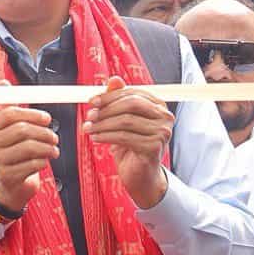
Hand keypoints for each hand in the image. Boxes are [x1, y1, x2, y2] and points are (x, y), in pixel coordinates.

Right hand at [0, 106, 58, 214]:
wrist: (6, 183)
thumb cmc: (10, 153)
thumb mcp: (6, 130)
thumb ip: (7, 107)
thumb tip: (3, 83)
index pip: (10, 114)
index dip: (32, 114)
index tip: (46, 119)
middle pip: (21, 130)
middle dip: (43, 132)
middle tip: (54, 137)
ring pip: (29, 147)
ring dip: (47, 148)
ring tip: (53, 149)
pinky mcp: (7, 176)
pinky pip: (32, 164)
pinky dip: (43, 161)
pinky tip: (45, 161)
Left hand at [84, 77, 171, 208]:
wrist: (141, 175)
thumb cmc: (131, 146)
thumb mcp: (122, 120)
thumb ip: (118, 100)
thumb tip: (114, 79)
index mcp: (158, 106)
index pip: (133, 93)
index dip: (110, 96)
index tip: (91, 101)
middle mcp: (165, 117)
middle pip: (131, 104)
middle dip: (106, 109)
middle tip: (88, 115)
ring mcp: (162, 132)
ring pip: (125, 121)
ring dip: (102, 124)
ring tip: (88, 128)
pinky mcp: (154, 147)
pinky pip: (124, 137)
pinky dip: (105, 136)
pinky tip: (95, 138)